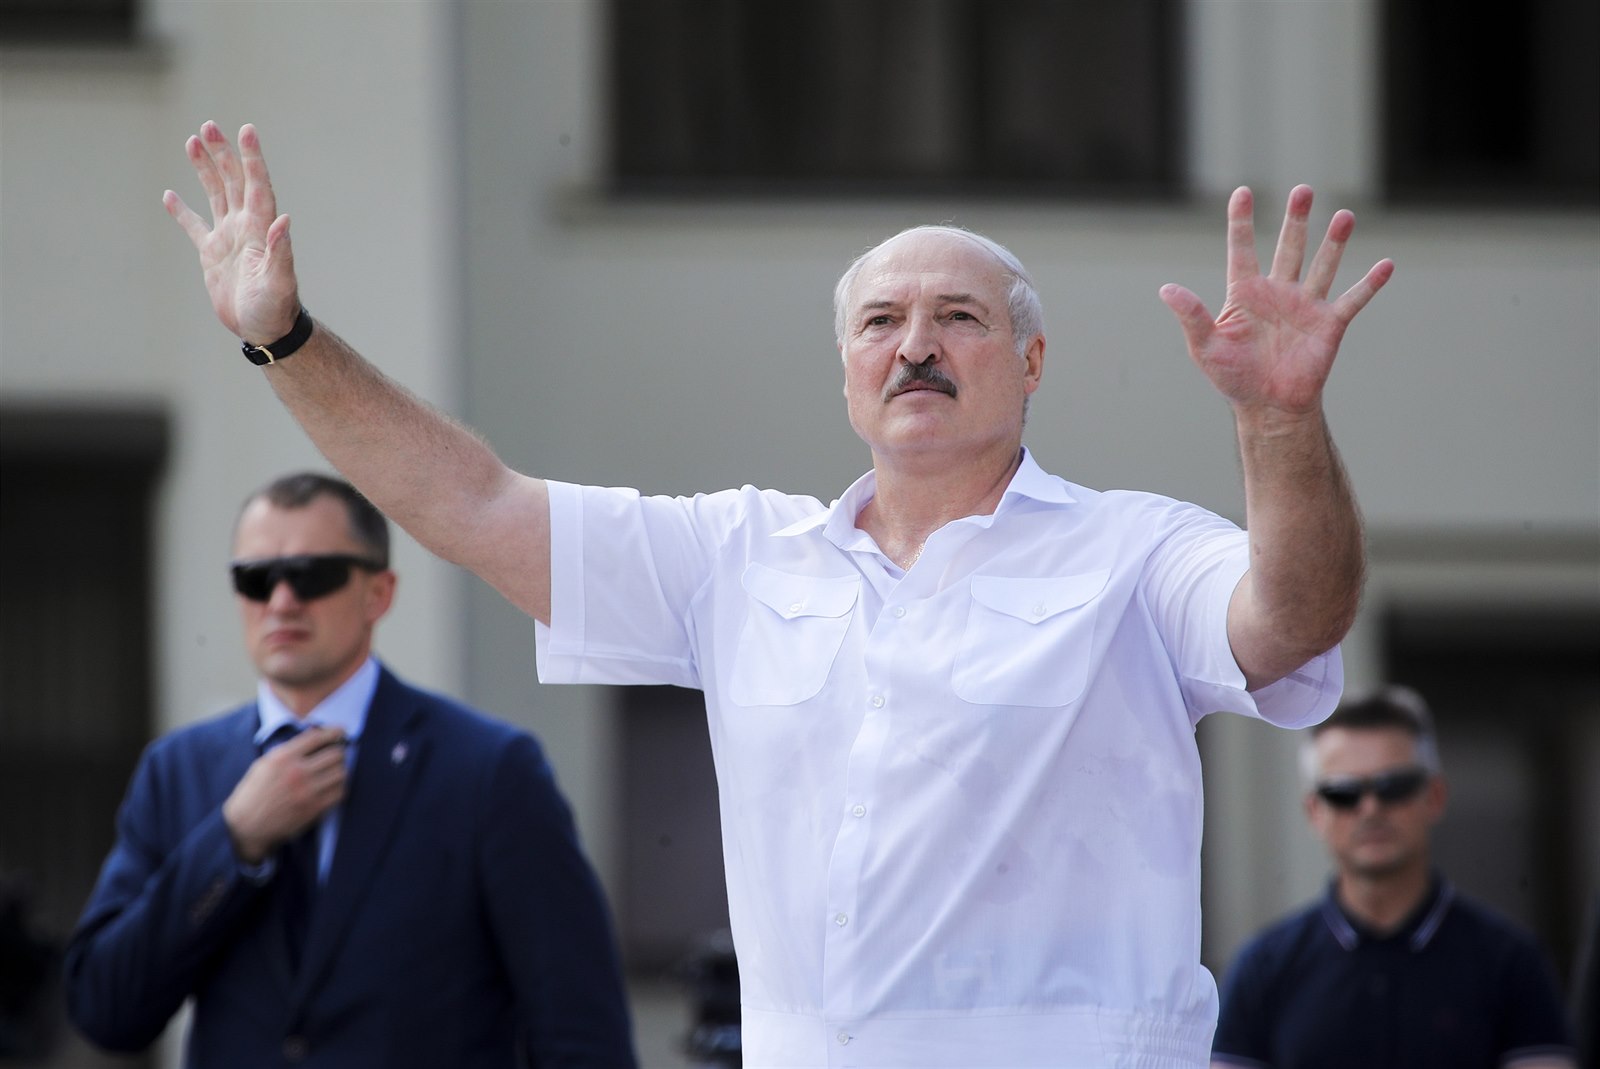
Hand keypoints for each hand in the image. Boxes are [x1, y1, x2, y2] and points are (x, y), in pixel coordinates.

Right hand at [164, 121, 300, 345]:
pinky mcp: (212, 254)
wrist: (265, 330)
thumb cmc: (276, 309)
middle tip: (209, 126)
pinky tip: (170, 195)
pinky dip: (182, 212)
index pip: (257, 185)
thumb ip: (281, 252)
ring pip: (215, 195)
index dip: (252, 159)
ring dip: (205, 170)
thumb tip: (284, 221)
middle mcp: (245, 227)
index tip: (246, 130)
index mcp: (261, 229)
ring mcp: (228, 238)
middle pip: (234, 181)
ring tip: (192, 141)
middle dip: (223, 154)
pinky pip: (194, 226)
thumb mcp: (279, 282)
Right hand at [222, 727, 347, 864]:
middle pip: (335, 754)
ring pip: (341, 773)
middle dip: (339, 753)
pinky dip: (339, 788)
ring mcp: (307, 791)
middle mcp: (296, 772)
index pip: (317, 737)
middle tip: (337, 755)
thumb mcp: (263, 765)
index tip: (340, 731)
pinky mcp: (313, 808)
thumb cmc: (252, 794)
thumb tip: (312, 734)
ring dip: (340, 771)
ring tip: (334, 772)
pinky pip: (340, 793)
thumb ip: (287, 750)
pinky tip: (333, 788)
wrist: (245, 826)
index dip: (333, 732)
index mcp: (282, 757)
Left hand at [1159, 185, 1393, 420]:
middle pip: (1289, 247)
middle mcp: (1277, 293)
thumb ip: (1191, 316)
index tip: (1242, 192)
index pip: (1242, 249)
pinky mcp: (1329, 325)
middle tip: (1303, 191)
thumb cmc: (1233, 378)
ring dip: (1334, 241)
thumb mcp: (1205, 347)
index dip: (1241, 221)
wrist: (1268, 408)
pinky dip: (1370, 284)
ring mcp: (1305, 306)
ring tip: (1344, 215)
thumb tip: (1166, 289)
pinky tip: (1386, 264)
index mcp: (1245, 293)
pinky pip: (1353, 300)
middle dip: (1296, 220)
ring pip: (1322, 265)